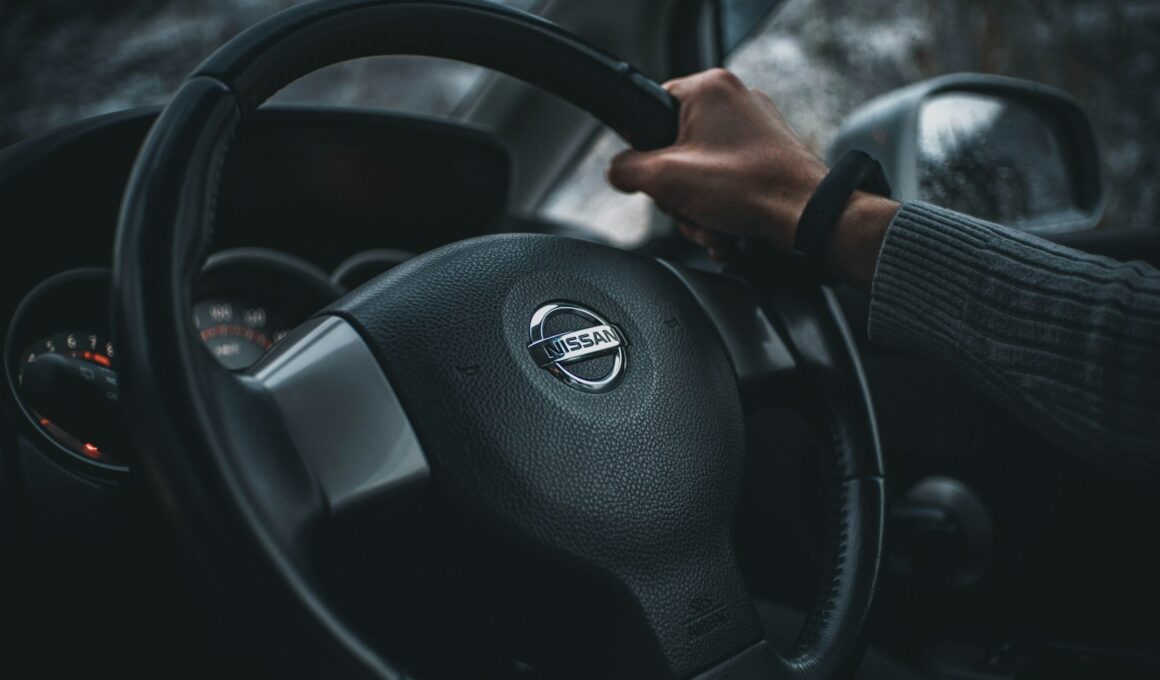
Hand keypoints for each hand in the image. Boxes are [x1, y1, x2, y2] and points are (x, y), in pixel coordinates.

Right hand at [607, 68, 827, 254]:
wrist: (806, 215)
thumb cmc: (748, 188)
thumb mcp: (666, 179)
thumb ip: (627, 170)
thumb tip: (618, 171)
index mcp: (708, 89)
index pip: (650, 108)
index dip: (646, 149)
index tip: (657, 176)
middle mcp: (734, 99)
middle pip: (675, 148)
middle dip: (678, 192)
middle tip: (689, 207)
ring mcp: (754, 125)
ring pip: (700, 169)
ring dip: (698, 207)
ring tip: (713, 225)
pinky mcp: (768, 152)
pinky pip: (726, 178)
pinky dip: (722, 208)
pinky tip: (726, 229)